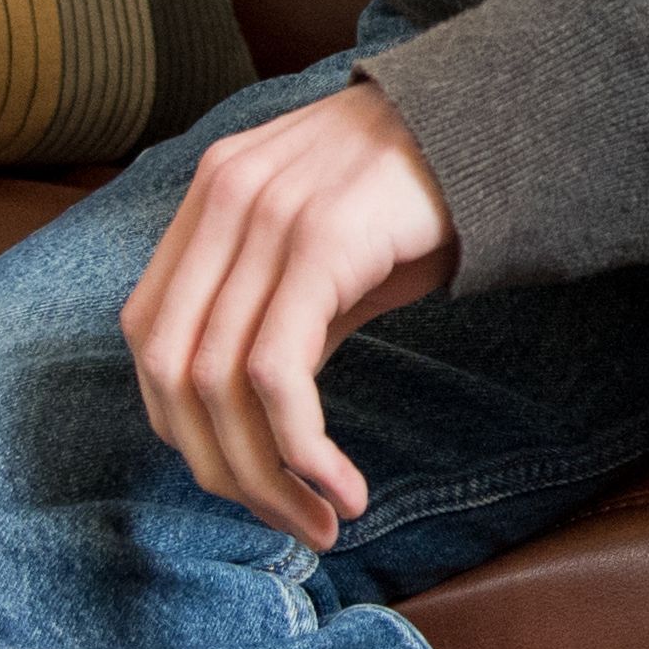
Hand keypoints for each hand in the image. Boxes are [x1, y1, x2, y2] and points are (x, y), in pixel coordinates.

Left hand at [120, 79, 454, 547]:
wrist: (499, 123)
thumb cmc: (419, 199)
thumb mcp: (327, 254)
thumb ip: (275, 318)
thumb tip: (250, 422)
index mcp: (210, 196)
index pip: (149, 335)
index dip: (180, 423)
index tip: (242, 476)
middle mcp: (222, 199)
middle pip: (171, 371)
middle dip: (222, 469)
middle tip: (284, 524)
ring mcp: (265, 217)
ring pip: (219, 385)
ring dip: (266, 478)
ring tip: (319, 524)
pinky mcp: (320, 244)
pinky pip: (278, 375)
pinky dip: (302, 451)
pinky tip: (342, 487)